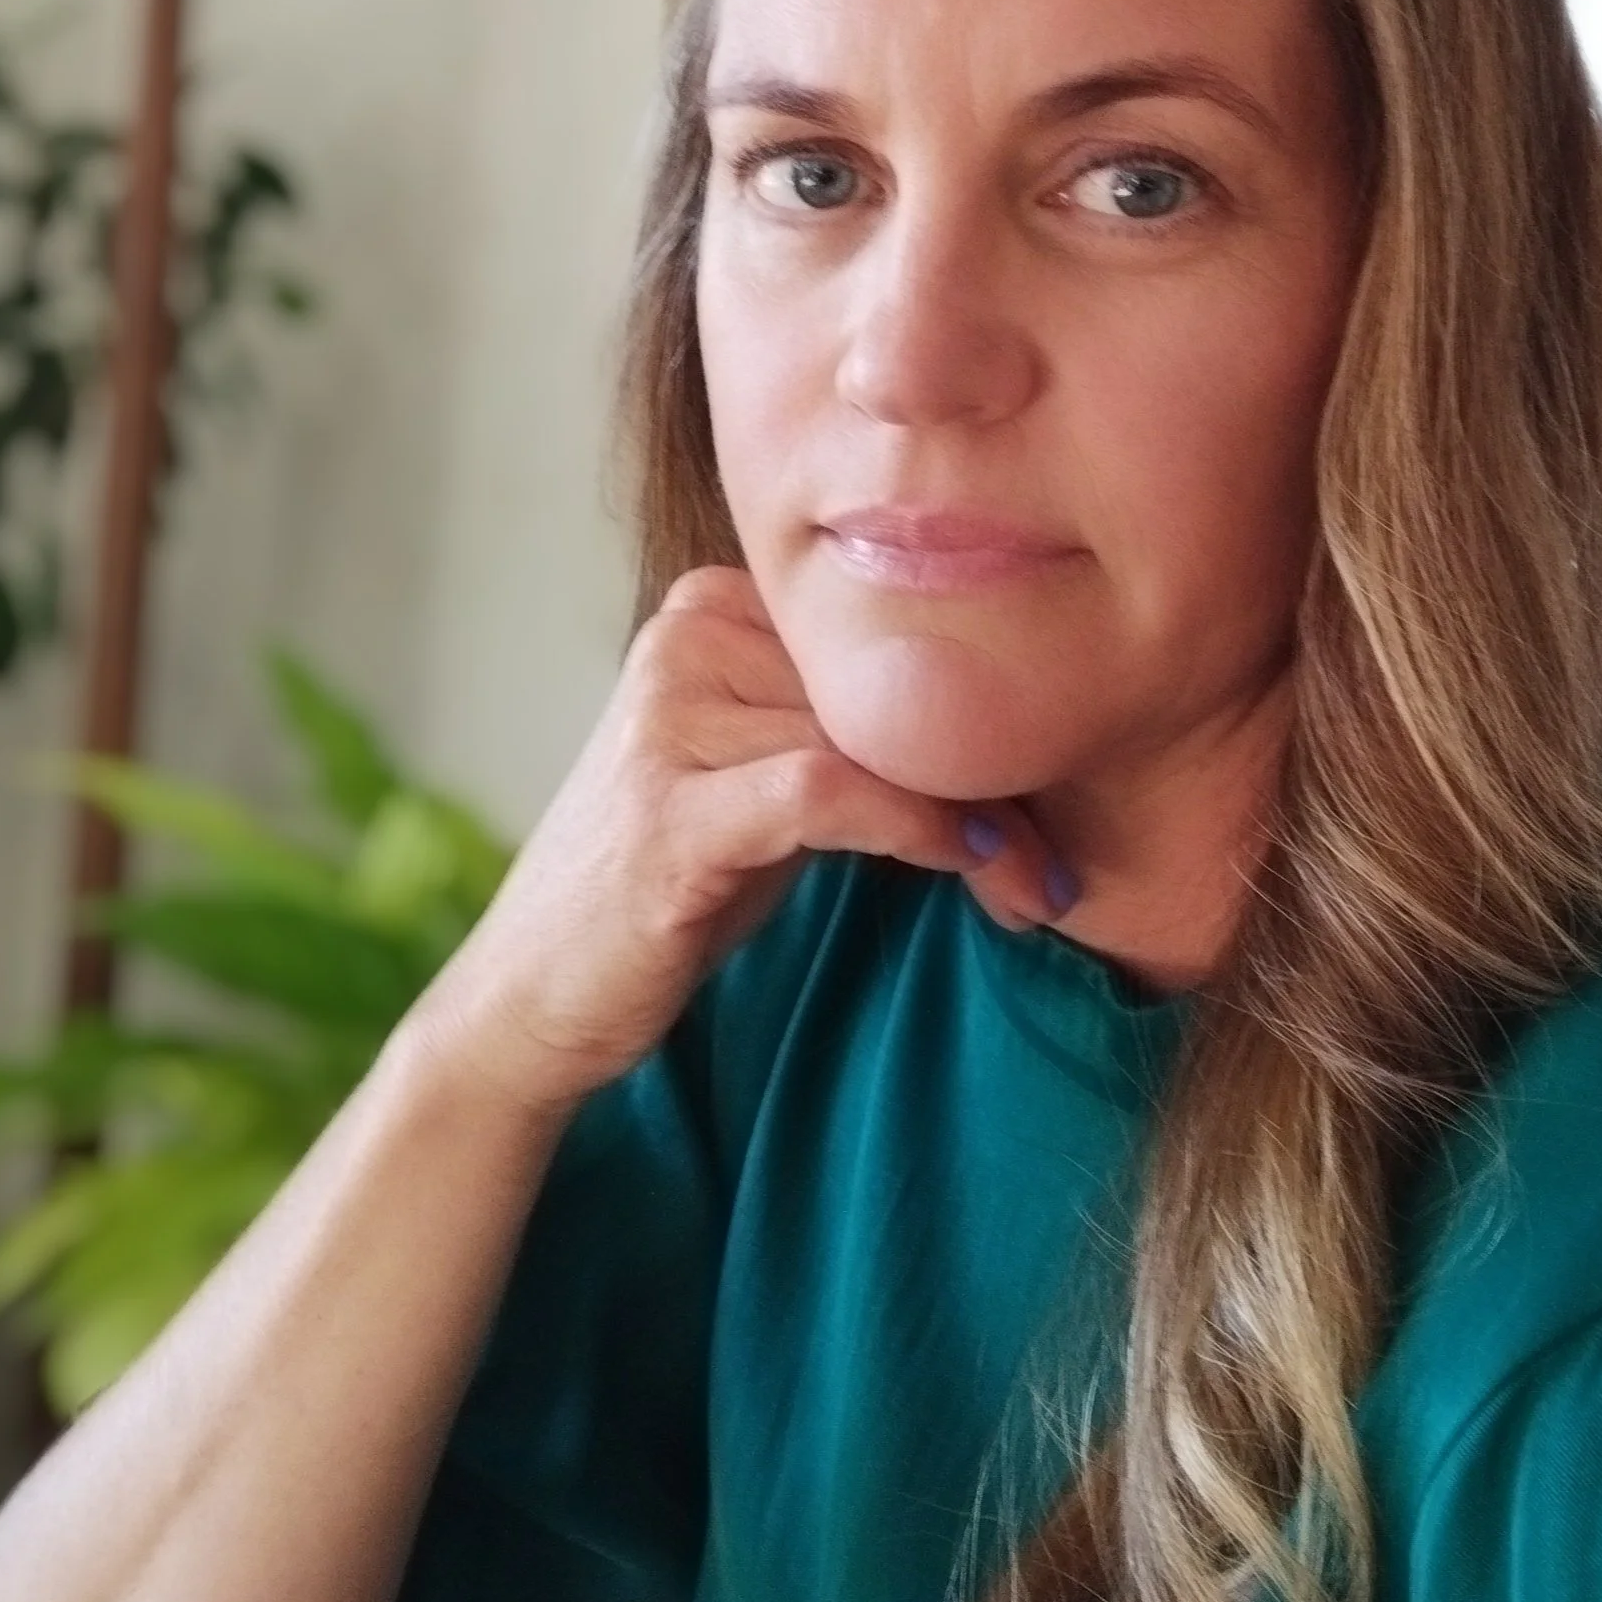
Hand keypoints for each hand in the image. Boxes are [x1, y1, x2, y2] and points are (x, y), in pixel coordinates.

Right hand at [417, 567, 1063, 1115]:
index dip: (985, 707)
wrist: (537, 995)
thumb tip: (1024, 721)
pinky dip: (916, 827)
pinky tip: (970, 866)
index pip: (885, 629)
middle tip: (1063, 855)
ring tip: (1039, 883)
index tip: (1063, 785)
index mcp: (714, 606)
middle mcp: (686, 638)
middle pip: (888, 682)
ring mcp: (668, 719)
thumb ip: (858, 726)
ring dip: (980, 818)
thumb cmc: (678, 886)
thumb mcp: (774, 777)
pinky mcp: (669, 810)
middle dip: (996, 774)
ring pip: (875, 736)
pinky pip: (828, 790)